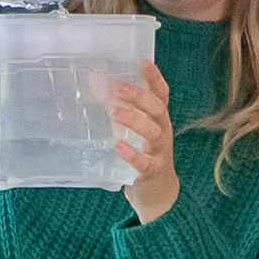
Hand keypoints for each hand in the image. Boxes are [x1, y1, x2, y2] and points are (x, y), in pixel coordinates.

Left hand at [108, 69, 180, 223]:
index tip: (144, 63)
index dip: (155, 79)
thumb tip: (95, 85)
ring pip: (154, 132)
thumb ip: (122, 110)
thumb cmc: (145, 156)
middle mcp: (164, 133)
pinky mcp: (153, 173)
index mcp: (160, 120)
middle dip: (140, 96)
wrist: (158, 195)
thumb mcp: (137, 132)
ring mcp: (160, 153)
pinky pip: (145, 163)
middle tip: (118, 87)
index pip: (162, 95)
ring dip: (135, 120)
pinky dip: (133, 154)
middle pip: (158, 109)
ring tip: (114, 112)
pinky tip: (119, 146)